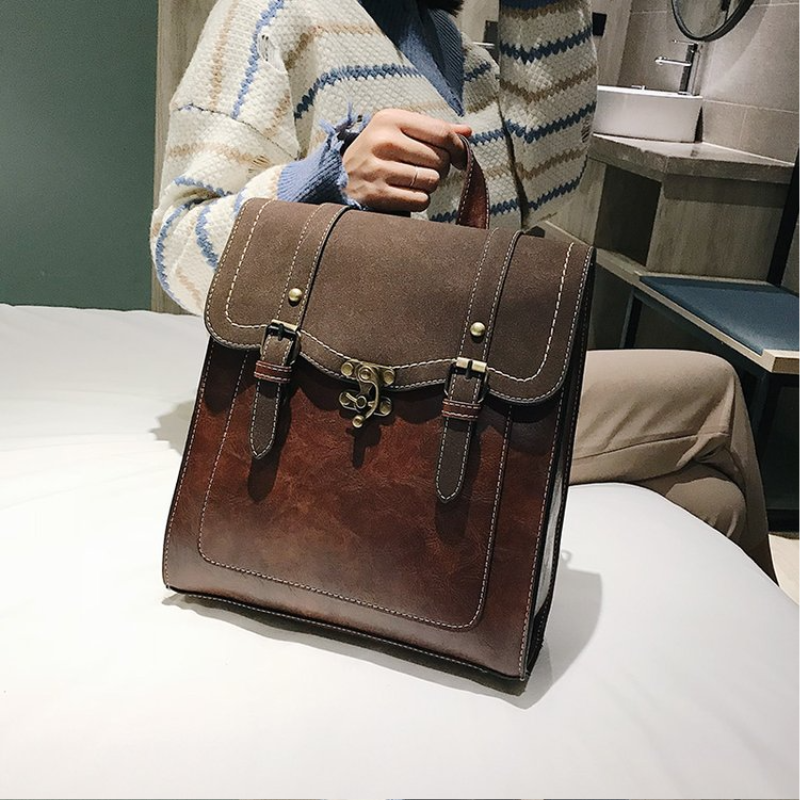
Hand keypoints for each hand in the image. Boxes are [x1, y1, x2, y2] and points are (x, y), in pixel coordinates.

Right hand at [342, 109, 471, 212]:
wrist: (339, 175)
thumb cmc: (378, 151)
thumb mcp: (399, 130)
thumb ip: (434, 130)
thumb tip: (468, 132)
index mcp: (390, 118)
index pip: (441, 133)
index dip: (458, 148)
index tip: (460, 157)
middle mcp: (384, 141)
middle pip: (440, 159)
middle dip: (441, 168)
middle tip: (426, 169)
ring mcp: (379, 168)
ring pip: (432, 180)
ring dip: (430, 184)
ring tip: (414, 180)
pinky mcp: (378, 194)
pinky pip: (420, 199)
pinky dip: (419, 199)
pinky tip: (406, 193)